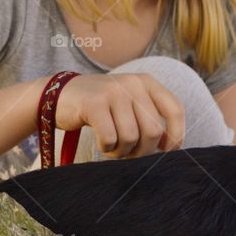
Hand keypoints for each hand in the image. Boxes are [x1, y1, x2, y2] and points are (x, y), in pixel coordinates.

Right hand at [54, 73, 185, 158]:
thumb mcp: (130, 104)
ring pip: (131, 138)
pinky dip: (107, 148)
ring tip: (113, 148)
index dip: (176, 135)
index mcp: (147, 83)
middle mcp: (133, 83)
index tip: (167, 151)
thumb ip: (151, 118)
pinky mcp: (94, 103)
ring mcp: (113, 91)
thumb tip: (171, 147)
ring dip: (122, 151)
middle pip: (153, 131)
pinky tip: (102, 143)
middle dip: (143, 151)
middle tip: (129, 153)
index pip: (175, 110)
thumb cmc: (101, 107)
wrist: (59, 95)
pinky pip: (110, 138)